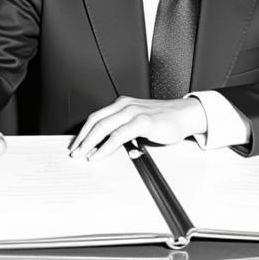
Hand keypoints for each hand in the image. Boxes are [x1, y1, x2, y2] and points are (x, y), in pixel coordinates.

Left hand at [68, 96, 206, 160]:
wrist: (185, 115)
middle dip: (82, 137)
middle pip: (96, 120)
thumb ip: (126, 133)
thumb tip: (113, 149)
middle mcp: (125, 105)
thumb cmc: (164, 120)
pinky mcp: (143, 121)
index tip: (75, 144)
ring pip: (104, 126)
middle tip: (73, 152)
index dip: (83, 131)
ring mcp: (133, 112)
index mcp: (123, 104)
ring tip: (82, 154)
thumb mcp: (140, 124)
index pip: (97, 117)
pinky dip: (106, 146)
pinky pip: (118, 135)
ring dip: (89, 142)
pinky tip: (99, 154)